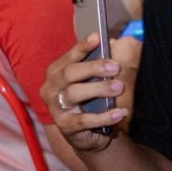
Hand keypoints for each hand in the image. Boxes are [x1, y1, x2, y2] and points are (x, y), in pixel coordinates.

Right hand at [39, 32, 129, 152]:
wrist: (87, 133)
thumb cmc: (89, 101)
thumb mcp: (91, 81)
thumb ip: (97, 66)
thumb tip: (113, 45)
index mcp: (56, 73)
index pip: (68, 57)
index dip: (82, 47)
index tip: (97, 37)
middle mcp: (51, 89)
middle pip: (69, 73)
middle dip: (93, 68)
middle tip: (115, 67)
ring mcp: (55, 107)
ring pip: (74, 94)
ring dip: (98, 89)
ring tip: (119, 87)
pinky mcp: (64, 126)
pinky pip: (83, 119)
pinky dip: (103, 116)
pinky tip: (120, 112)